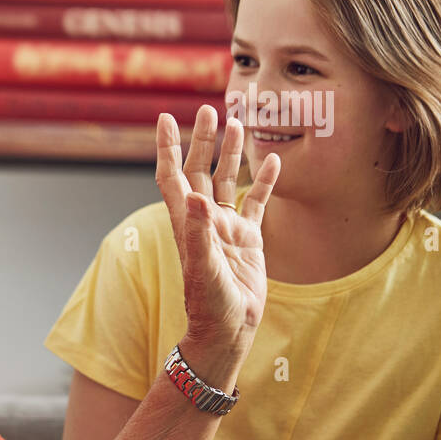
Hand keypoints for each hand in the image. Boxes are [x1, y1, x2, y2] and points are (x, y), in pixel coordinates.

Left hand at [156, 105, 279, 354]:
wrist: (229, 329)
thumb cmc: (210, 305)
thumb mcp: (203, 269)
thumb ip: (199, 233)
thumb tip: (196, 197)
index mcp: (187, 222)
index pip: (172, 176)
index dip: (168, 147)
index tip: (165, 118)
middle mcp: (204, 220)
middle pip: (200, 170)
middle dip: (203, 141)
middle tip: (209, 110)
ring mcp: (227, 228)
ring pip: (229, 181)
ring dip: (232, 154)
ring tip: (239, 123)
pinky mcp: (249, 239)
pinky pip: (257, 203)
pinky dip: (265, 181)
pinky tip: (275, 160)